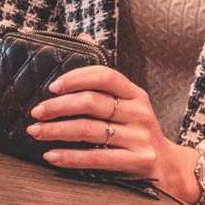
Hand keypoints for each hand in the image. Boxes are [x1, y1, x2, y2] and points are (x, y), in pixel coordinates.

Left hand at [27, 66, 199, 201]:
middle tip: (35, 112)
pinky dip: (70, 157)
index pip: (105, 76)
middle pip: (91, 103)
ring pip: (89, 130)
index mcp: (135, 94)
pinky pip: (97, 157)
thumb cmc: (137, 130)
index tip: (52, 87)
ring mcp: (139, 138)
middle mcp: (139, 113)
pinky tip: (51, 155)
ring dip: (56, 131)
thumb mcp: (128, 102)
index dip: (76, 78)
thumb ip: (103, 77)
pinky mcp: (137, 161)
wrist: (168, 167)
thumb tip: (82, 38)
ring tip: (35, 132)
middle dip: (57, 107)